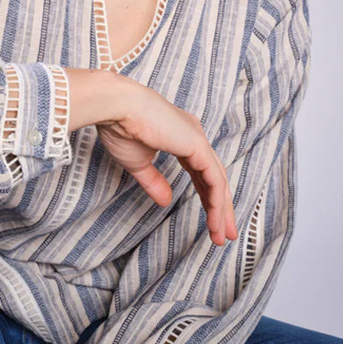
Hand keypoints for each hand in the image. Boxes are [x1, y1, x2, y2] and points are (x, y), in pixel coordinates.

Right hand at [96, 78, 237, 246]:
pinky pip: (214, 178)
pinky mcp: (197, 145)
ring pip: (218, 180)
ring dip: (221, 210)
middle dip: (221, 208)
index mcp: (181, 137)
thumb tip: (166, 201)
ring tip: (222, 236)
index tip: (210, 221)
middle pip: (215, 178)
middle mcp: (194, 137)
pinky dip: (216, 201)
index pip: (201, 173)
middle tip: (225, 234)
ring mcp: (198, 140)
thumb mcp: (138, 163)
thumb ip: (154, 182)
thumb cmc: (121, 128)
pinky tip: (216, 218)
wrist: (116, 107)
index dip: (207, 197)